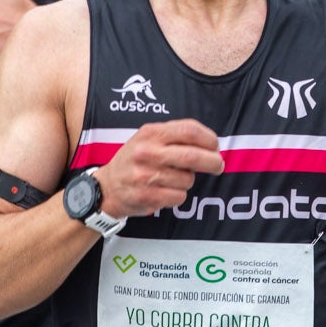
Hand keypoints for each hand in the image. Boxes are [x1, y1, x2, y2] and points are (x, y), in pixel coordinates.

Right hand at [95, 120, 225, 219]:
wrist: (107, 187)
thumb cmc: (135, 160)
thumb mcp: (149, 139)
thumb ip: (176, 137)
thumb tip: (211, 146)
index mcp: (151, 133)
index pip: (189, 130)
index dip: (209, 138)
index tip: (215, 146)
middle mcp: (147, 152)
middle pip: (192, 156)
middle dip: (212, 162)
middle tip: (218, 166)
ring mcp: (145, 175)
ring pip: (188, 179)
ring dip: (188, 181)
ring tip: (174, 179)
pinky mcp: (146, 196)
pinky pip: (179, 196)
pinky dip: (179, 195)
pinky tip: (165, 191)